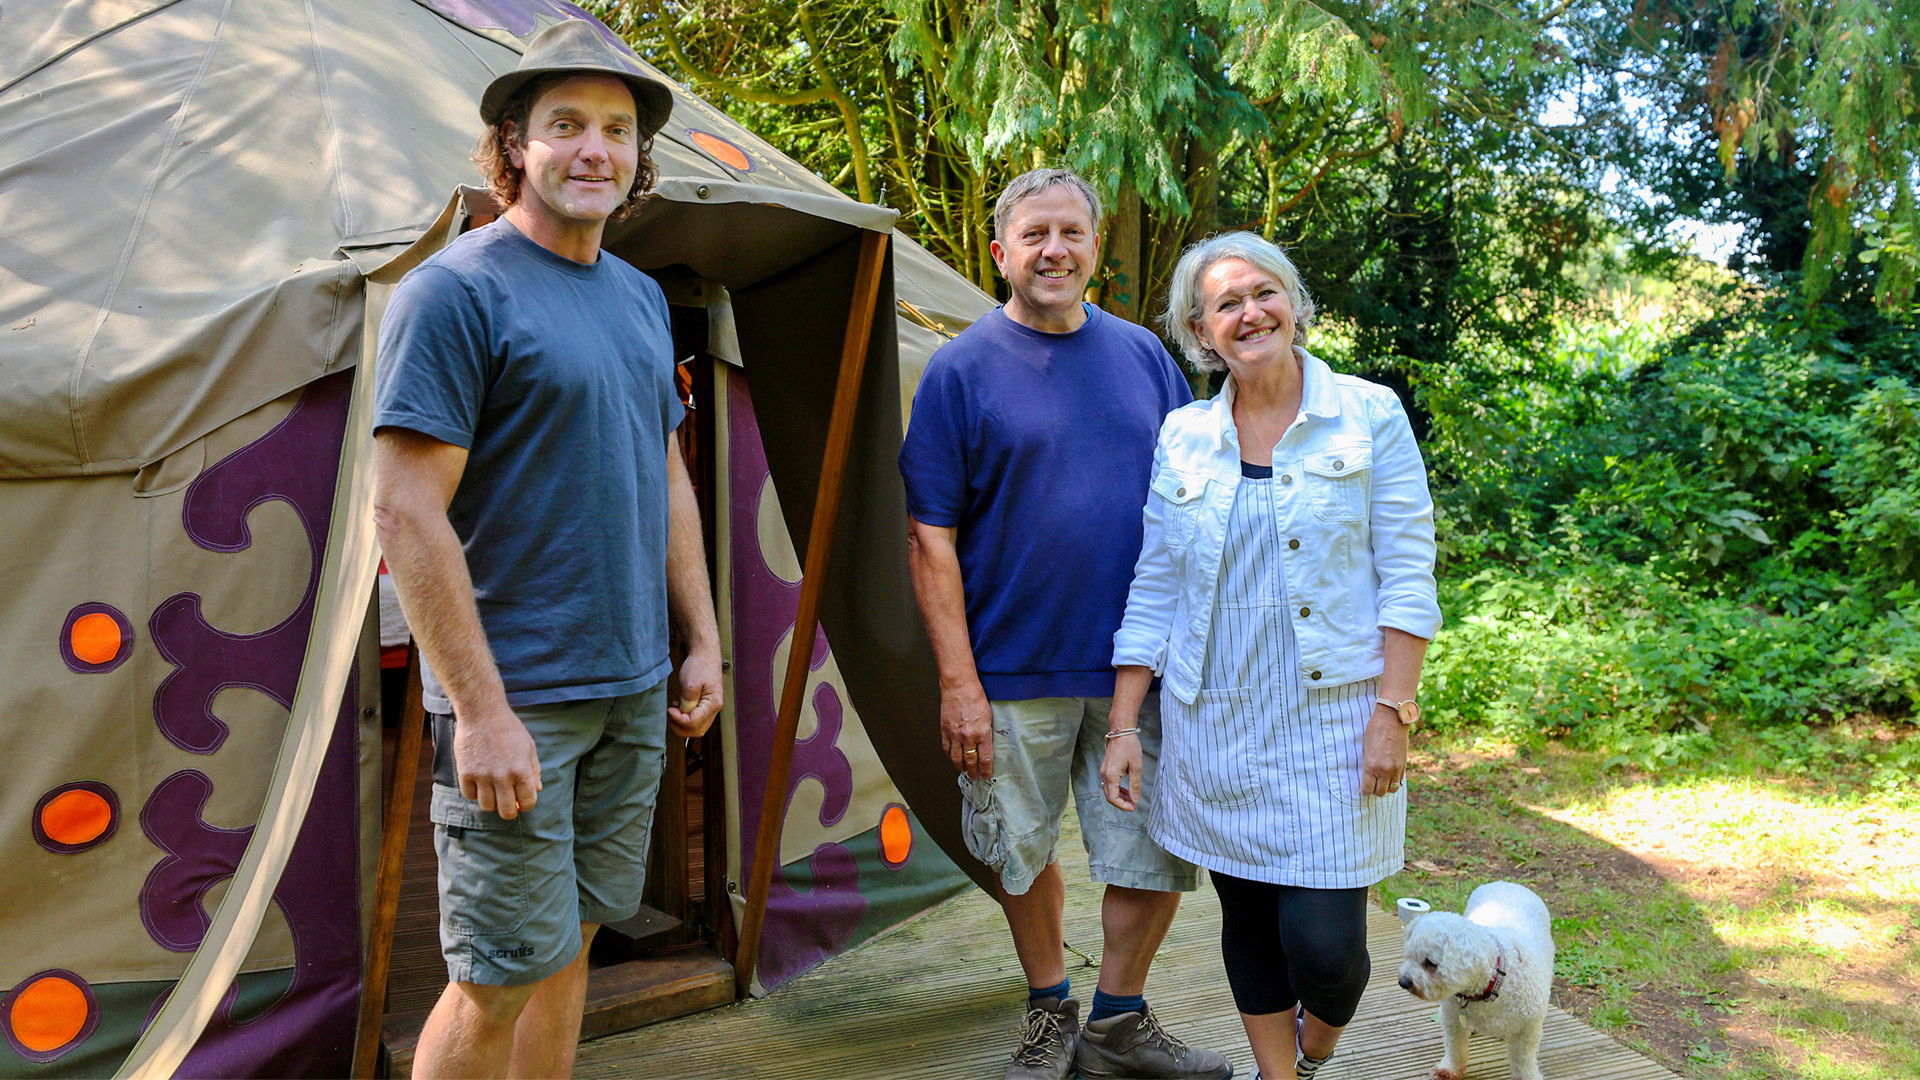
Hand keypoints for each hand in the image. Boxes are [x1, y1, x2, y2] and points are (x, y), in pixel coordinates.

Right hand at [454, 704, 542, 818]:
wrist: (482, 713)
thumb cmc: (508, 729)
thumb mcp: (528, 747)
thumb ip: (533, 770)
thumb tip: (537, 790)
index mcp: (521, 771)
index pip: (528, 802)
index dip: (527, 805)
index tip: (522, 801)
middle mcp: (502, 777)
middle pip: (506, 812)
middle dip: (510, 811)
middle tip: (508, 804)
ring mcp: (482, 776)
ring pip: (487, 806)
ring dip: (492, 802)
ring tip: (493, 790)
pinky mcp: (465, 773)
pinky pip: (470, 795)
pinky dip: (475, 793)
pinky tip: (479, 782)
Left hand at [669, 647, 723, 737]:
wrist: (705, 653)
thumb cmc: (699, 665)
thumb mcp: (690, 684)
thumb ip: (687, 703)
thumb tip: (683, 715)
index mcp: (713, 704)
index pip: (694, 723)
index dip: (679, 720)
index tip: (670, 708)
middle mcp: (715, 708)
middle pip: (697, 730)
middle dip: (680, 726)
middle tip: (671, 713)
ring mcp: (711, 707)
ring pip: (697, 727)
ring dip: (683, 723)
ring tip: (674, 709)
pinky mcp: (706, 704)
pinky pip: (697, 719)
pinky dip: (686, 718)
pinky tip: (679, 707)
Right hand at [940, 681, 993, 779]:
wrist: (959, 686)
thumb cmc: (975, 696)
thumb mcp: (989, 716)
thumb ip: (987, 732)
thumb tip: (986, 745)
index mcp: (982, 733)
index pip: (985, 759)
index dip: (986, 770)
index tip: (986, 775)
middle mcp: (968, 736)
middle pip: (971, 761)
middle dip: (973, 772)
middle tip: (974, 777)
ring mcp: (955, 735)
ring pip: (957, 758)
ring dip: (960, 767)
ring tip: (963, 771)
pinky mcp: (945, 730)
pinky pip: (946, 749)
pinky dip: (949, 756)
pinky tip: (952, 759)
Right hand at [1100, 732, 1142, 810]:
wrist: (1121, 732)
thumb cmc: (1129, 747)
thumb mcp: (1136, 767)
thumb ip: (1135, 785)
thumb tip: (1135, 799)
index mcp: (1111, 776)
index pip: (1113, 798)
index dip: (1123, 806)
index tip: (1134, 807)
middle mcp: (1104, 775)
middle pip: (1110, 796)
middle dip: (1121, 803)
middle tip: (1134, 805)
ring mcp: (1104, 771)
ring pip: (1109, 790)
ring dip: (1120, 796)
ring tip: (1132, 798)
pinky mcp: (1106, 768)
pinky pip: (1110, 783)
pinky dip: (1118, 789)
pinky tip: (1127, 790)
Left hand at [1360, 704, 1409, 796]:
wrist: (1392, 720)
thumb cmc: (1374, 731)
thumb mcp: (1365, 749)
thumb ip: (1367, 764)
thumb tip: (1366, 776)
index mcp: (1371, 766)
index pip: (1367, 789)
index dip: (1364, 791)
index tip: (1362, 790)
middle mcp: (1384, 770)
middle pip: (1380, 792)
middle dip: (1374, 791)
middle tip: (1372, 786)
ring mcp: (1396, 768)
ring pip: (1392, 789)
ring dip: (1386, 788)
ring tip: (1381, 782)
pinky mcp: (1404, 765)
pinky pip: (1399, 781)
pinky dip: (1394, 781)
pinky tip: (1390, 777)